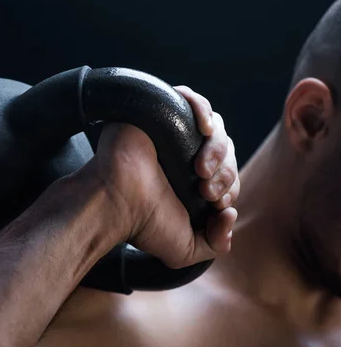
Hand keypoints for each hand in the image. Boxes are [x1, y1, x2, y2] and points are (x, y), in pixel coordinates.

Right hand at [88, 86, 238, 268]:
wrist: (115, 204)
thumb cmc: (143, 224)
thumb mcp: (185, 248)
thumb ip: (215, 243)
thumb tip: (230, 216)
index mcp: (190, 180)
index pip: (228, 172)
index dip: (231, 186)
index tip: (216, 205)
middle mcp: (182, 154)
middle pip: (225, 149)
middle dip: (225, 173)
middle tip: (206, 191)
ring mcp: (170, 132)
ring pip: (213, 127)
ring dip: (217, 150)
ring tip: (200, 169)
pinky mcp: (157, 113)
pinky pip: (189, 97)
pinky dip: (203, 111)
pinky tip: (205, 130)